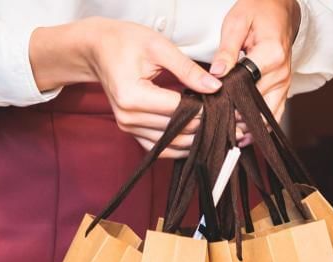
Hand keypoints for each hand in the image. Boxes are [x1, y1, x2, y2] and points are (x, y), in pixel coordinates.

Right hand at [30, 17, 245, 157]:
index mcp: (133, 95)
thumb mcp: (159, 47)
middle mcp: (128, 117)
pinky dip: (181, 145)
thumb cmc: (125, 42)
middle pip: (178, 130)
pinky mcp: (131, 132)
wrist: (98, 50)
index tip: (232, 108)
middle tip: (235, 123)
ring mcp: (128, 127)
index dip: (208, 110)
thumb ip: (188, 69)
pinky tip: (200, 138)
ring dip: (198, 141)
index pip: (180, 111)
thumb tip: (215, 88)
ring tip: (223, 132)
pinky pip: (160, 148)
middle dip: (208, 127)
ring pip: (172, 145)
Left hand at [210, 0, 300, 145]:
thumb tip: (216, 75)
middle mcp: (281, 73)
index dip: (226, 100)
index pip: (246, 87)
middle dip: (233, 118)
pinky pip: (274, 115)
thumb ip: (226, 51)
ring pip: (266, 117)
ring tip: (224, 135)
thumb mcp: (236, 24)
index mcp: (270, 55)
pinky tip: (242, 135)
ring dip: (246, 126)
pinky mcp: (284, 90)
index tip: (209, 110)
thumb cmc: (256, 12)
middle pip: (255, 106)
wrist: (278, 9)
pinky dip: (258, 126)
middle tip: (211, 127)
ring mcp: (285, 84)